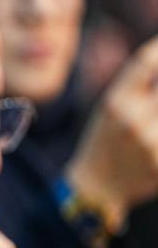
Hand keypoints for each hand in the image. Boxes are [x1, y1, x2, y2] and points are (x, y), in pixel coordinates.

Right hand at [66, 34, 157, 226]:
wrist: (96, 187)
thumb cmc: (106, 140)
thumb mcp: (110, 107)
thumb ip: (138, 83)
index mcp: (115, 102)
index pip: (146, 60)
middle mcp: (133, 120)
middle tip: (156, 96)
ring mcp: (151, 143)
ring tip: (154, 114)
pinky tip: (157, 131)